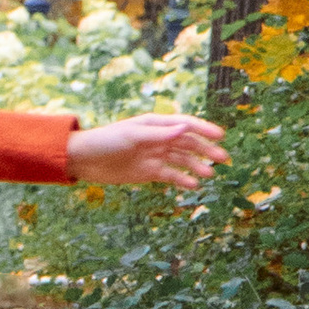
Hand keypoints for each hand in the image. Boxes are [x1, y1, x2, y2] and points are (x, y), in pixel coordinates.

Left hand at [67, 113, 226, 190]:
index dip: (204, 129)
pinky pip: (171, 175)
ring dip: (197, 166)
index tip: (220, 136)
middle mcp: (158, 138)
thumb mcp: (132, 135)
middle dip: (206, 149)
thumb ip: (159, 134)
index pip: (185, 124)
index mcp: (155, 124)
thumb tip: (184, 128)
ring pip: (182, 160)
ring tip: (210, 174)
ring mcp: (154, 155)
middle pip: (188, 143)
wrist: (85, 160)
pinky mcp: (149, 172)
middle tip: (224, 158)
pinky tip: (194, 185)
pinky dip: (183, 179)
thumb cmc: (106, 141)